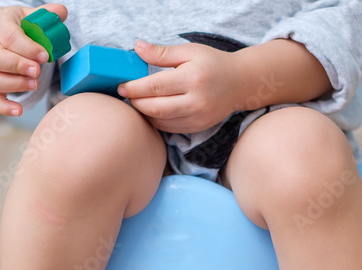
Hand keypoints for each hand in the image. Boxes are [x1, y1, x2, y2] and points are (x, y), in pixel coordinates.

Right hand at [0, 3, 68, 115]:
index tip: (44, 56)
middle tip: (37, 71)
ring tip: (35, 84)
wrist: (6, 34)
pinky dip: (3, 106)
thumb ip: (46, 15)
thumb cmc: (22, 26)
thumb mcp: (32, 16)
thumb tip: (61, 12)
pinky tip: (19, 110)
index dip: (26, 48)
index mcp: (0, 24)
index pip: (9, 36)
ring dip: (14, 85)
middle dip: (17, 66)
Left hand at [117, 40, 246, 133]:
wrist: (239, 84)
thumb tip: (137, 48)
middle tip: (126, 95)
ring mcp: (198, 118)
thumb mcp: (189, 52)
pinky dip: (156, 120)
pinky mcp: (198, 128)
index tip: (122, 86)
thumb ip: (162, 53)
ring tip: (137, 102)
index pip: (155, 86)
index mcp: (193, 79)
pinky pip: (170, 128)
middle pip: (155, 108)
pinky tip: (151, 111)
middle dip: (136, 102)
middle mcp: (196, 101)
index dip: (134, 88)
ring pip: (161, 121)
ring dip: (144, 113)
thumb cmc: (213, 64)